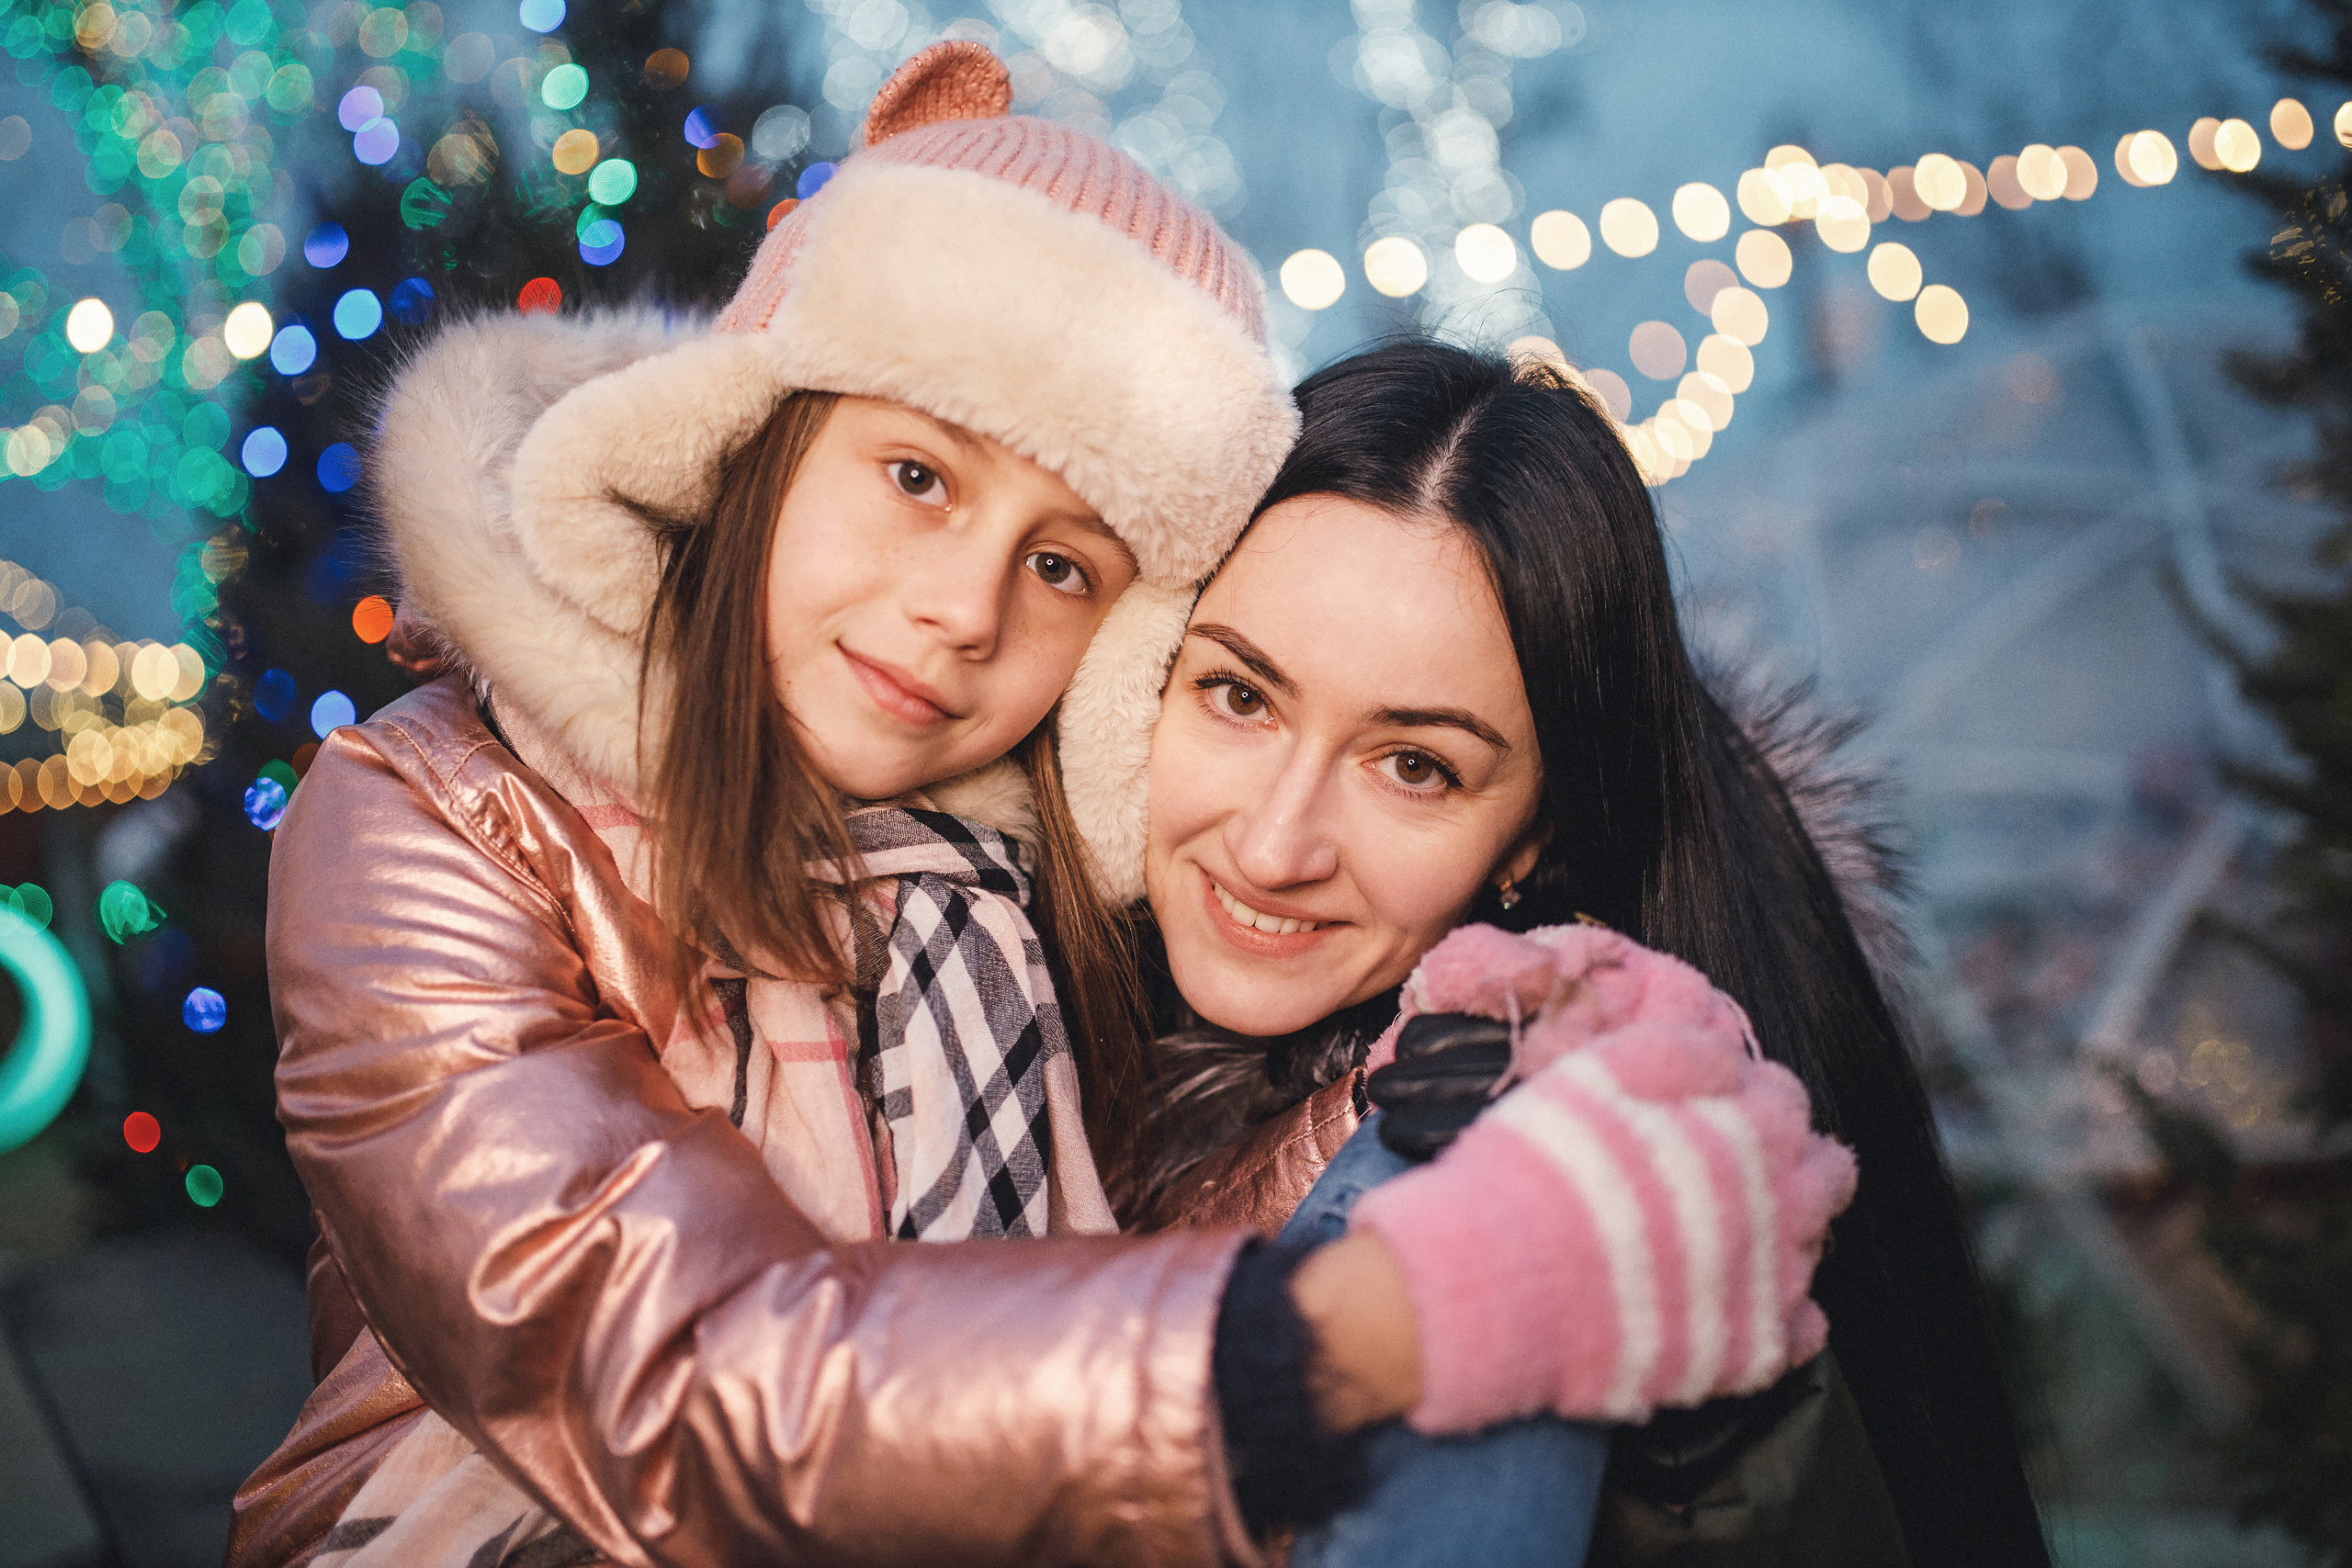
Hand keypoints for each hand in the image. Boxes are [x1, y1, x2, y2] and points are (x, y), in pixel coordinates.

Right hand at [1349, 929, 1855, 1434]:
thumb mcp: (1603, 1070)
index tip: (1723, 1104)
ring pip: (1817, 1245)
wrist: (1506, 1274)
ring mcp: (1770, 1280)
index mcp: (1750, 1126)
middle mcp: (1780, 1201)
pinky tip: (1745, 1297)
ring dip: (1793, 1228)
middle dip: (1793, 1160)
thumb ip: (1678, 1050)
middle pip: (1822, 1172)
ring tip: (1745, 1226)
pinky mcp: (1749, 1350)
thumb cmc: (1543, 1165)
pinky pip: (1803, 1328)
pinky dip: (1785, 1310)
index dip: (1751, 1097)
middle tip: (1746, 1165)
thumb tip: (1721, 1049)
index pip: (1781, 1097)